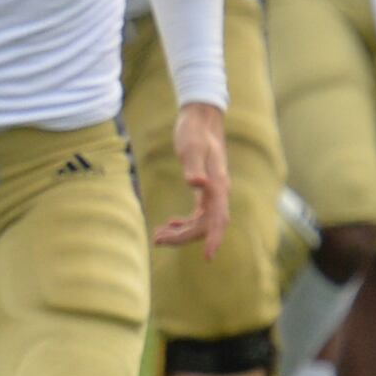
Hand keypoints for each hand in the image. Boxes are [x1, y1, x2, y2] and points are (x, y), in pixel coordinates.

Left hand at [152, 100, 230, 255]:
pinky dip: (184, 223)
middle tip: (156, 240)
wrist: (201, 119)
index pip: (218, 219)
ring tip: (157, 237)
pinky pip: (198, 214)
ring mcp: (212, 192)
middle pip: (205, 225)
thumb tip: (197, 184)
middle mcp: (218, 192)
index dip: (212, 239)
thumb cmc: (195, 132)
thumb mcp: (191, 147)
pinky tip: (170, 224)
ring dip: (181, 232)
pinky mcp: (205, 190)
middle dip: (183, 238)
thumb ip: (194, 167)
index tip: (207, 257)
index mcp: (218, 186)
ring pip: (200, 222)